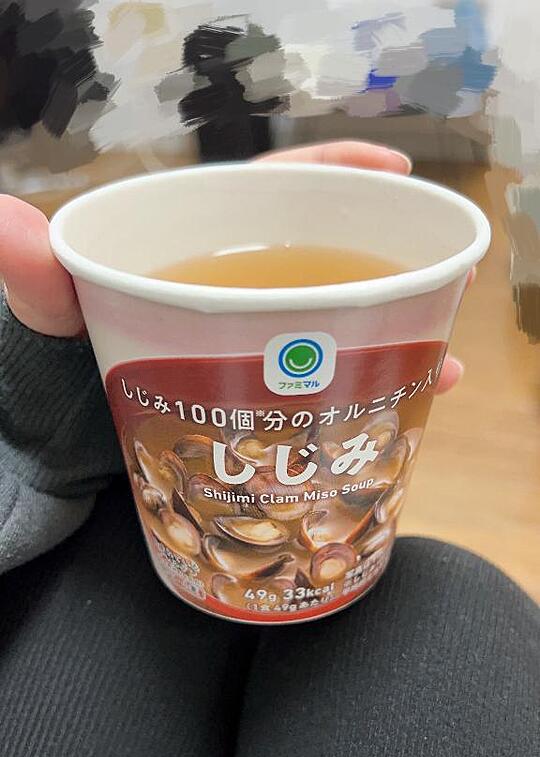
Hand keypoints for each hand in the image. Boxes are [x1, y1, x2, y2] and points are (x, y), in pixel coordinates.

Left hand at [0, 141, 467, 390]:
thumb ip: (35, 274)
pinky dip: (365, 396)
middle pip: (323, 263)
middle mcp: (233, 290)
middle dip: (388, 268)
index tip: (396, 174)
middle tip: (448, 280)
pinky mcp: (258, 398)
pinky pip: (322, 388)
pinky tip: (406, 411)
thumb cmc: (55, 365)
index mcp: (197, 248)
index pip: (274, 193)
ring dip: (391, 342)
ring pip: (334, 330)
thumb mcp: (50, 313)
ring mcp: (248, 345)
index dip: (336, 177)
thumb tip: (1, 221)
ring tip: (443, 365)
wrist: (56, 447)